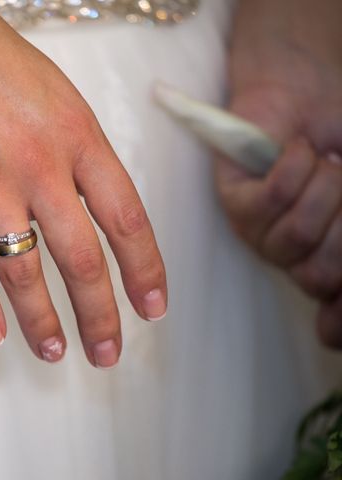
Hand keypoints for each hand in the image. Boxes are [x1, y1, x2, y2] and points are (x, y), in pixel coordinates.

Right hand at [0, 0, 166, 365]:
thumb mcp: (61, 97)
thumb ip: (84, 155)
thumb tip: (102, 212)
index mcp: (79, 139)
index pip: (127, 219)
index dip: (145, 271)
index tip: (152, 308)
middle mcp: (41, 167)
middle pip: (81, 260)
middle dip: (98, 316)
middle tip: (106, 352)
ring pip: (23, 271)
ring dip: (41, 321)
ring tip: (53, 353)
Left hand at [216, 0, 341, 346]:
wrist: (304, 93)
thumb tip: (337, 318)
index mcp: (329, 260)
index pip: (334, 311)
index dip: (340, 317)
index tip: (335, 323)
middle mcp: (293, 255)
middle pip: (323, 274)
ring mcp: (260, 233)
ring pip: (298, 235)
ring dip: (324, 188)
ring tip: (323, 161)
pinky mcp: (234, 203)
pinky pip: (271, 200)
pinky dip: (294, 168)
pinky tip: (297, 150)